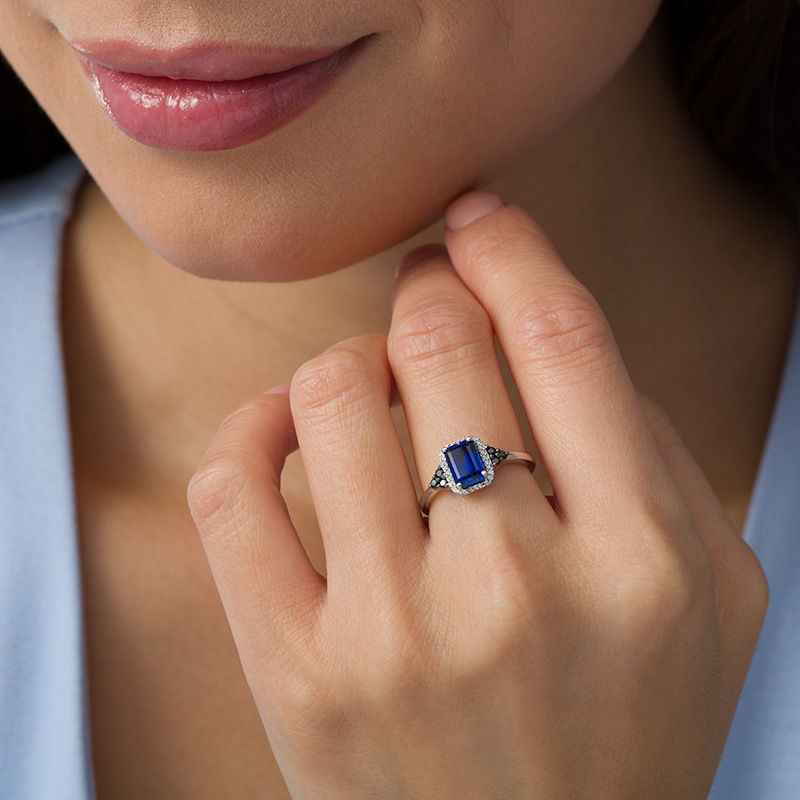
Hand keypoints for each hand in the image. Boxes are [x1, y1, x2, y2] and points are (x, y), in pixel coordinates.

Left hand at [186, 190, 768, 798]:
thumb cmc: (628, 732)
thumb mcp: (708, 596)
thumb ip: (654, 454)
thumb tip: (551, 332)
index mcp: (641, 562)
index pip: (560, 336)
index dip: (510, 249)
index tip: (478, 221)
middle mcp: (517, 590)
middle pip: (441, 347)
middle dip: (428, 292)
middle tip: (425, 295)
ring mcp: (393, 638)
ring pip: (332, 396)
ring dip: (349, 360)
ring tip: (372, 386)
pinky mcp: (298, 677)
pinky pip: (232, 489)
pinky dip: (247, 426)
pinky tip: (283, 429)